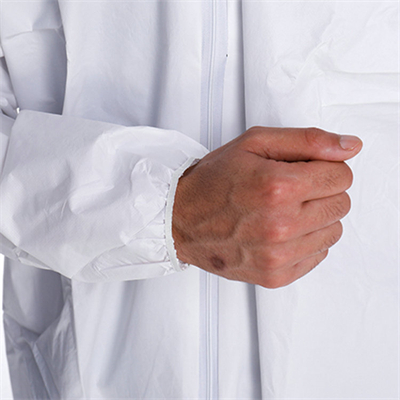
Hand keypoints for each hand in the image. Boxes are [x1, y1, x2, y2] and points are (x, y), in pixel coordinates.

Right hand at [172, 127, 361, 287]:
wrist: (180, 219)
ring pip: (334, 231)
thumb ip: (308, 141)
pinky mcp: (276, 275)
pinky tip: (280, 230)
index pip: (342, 176)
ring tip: (283, 210)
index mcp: (277, 187)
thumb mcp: (255, 143)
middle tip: (290, 189)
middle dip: (321, 191)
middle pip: (341, 204)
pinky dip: (305, 240)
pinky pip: (318, 255)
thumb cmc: (213, 181)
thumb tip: (351, 147)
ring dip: (315, 217)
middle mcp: (280, 225)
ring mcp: (278, 255)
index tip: (302, 170)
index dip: (324, 168)